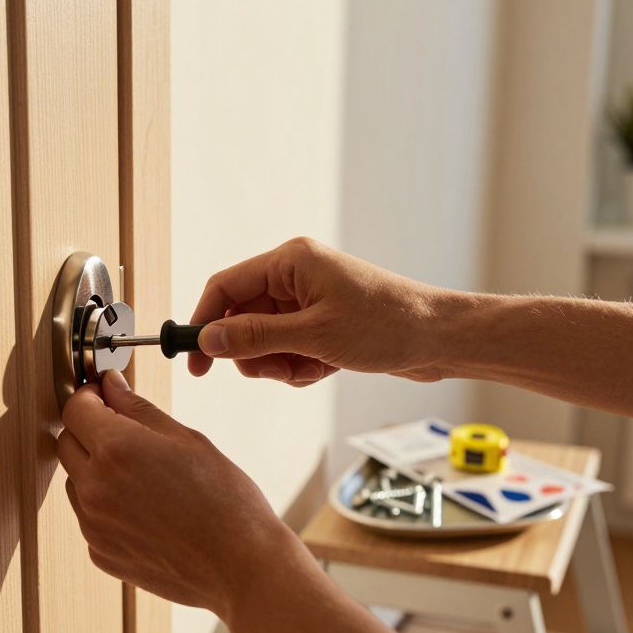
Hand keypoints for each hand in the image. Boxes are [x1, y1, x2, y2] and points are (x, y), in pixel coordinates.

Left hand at [57, 371, 308, 617]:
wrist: (240, 566)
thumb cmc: (225, 502)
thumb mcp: (186, 440)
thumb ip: (137, 409)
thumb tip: (111, 386)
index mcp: (116, 450)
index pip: (75, 409)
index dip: (90, 397)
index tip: (105, 397)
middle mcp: (94, 487)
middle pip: (67, 442)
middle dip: (89, 430)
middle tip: (126, 432)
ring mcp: (93, 524)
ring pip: (75, 481)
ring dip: (95, 470)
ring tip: (143, 478)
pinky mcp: (99, 552)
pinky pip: (89, 516)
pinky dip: (106, 506)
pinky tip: (145, 509)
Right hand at [188, 237, 447, 384]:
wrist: (439, 339)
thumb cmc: (387, 326)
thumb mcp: (314, 336)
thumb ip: (255, 337)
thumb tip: (206, 340)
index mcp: (290, 261)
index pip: (225, 287)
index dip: (203, 322)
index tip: (193, 361)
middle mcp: (295, 275)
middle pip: (242, 319)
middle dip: (255, 353)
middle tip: (279, 370)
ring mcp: (308, 300)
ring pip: (263, 340)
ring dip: (279, 364)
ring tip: (312, 369)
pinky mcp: (320, 322)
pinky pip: (287, 349)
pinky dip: (298, 367)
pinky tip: (325, 370)